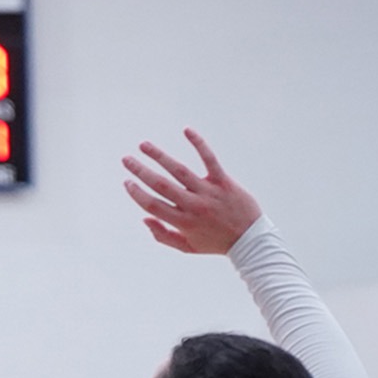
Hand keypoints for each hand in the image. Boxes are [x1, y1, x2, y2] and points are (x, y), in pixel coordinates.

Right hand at [122, 128, 262, 254]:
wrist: (250, 239)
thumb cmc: (216, 242)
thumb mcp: (187, 247)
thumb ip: (163, 235)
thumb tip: (144, 218)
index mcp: (183, 222)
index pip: (152, 205)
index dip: (137, 193)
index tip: (127, 182)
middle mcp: (193, 206)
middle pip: (161, 185)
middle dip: (141, 171)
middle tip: (126, 160)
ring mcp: (208, 192)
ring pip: (179, 170)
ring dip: (159, 156)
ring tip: (144, 145)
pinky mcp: (223, 181)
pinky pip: (209, 159)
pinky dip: (198, 144)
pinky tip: (186, 131)